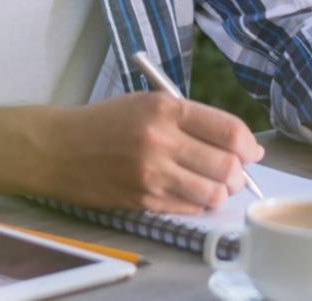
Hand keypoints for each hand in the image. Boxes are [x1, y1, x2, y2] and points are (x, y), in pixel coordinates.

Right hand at [36, 91, 264, 213]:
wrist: (58, 148)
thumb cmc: (105, 122)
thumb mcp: (148, 103)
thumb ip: (190, 119)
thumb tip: (235, 143)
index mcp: (166, 109)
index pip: (229, 130)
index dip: (249, 145)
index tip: (252, 151)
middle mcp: (161, 142)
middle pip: (227, 166)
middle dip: (239, 172)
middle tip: (236, 171)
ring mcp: (152, 175)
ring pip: (213, 193)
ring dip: (222, 191)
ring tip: (214, 183)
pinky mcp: (143, 200)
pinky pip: (189, 207)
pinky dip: (199, 202)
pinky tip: (190, 191)